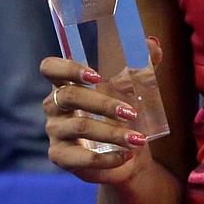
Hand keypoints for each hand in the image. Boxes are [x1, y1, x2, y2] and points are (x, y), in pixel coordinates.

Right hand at [40, 38, 161, 185]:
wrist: (130, 154)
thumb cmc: (124, 114)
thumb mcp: (135, 88)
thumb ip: (144, 64)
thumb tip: (153, 44)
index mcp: (66, 82)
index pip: (50, 68)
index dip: (68, 69)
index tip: (96, 76)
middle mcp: (54, 105)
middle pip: (69, 96)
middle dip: (103, 103)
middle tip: (131, 112)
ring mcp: (54, 131)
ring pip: (79, 127)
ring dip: (112, 133)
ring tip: (138, 139)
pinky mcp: (60, 157)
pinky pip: (81, 158)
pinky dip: (108, 158)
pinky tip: (127, 155)